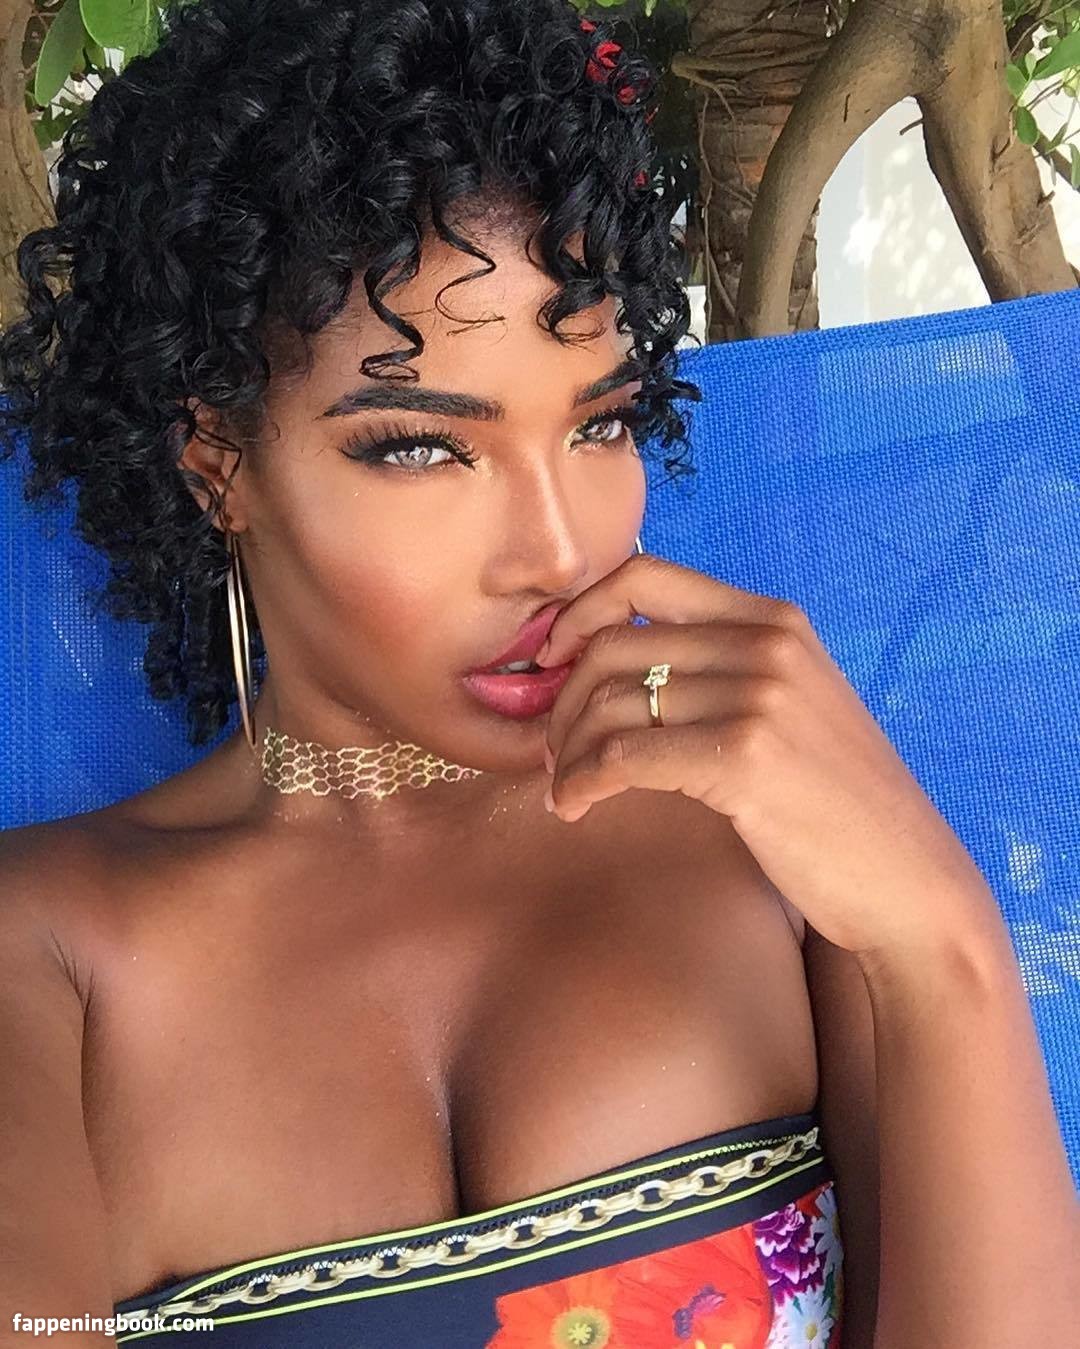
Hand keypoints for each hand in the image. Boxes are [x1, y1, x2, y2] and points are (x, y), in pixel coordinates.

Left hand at [538, 553, 997, 957]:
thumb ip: (721, 667)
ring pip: (609, 702)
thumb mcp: (790, 704)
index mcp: (773, 619)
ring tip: (566, 787)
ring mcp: (757, 697)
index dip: (581, 611)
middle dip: (564, 701)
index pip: (645, 576)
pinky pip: (622, 756)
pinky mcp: (743, 758)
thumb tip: (608, 660)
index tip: (552, 658)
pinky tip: (575, 808)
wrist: (903, 876)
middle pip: (612, 645)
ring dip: (566, 751)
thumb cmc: (834, 800)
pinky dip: (582, 782)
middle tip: (554, 751)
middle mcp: (765, 644)